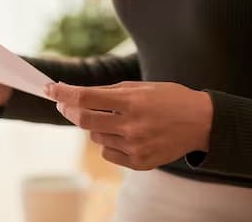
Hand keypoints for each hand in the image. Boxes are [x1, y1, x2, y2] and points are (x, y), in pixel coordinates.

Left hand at [45, 81, 212, 170]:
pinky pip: (108, 153)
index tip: (49, 89)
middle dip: (70, 110)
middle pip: (84, 120)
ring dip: (95, 126)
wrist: (201, 122)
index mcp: (131, 102)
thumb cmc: (169, 99)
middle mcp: (131, 126)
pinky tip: (123, 134)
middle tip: (64, 104)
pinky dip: (108, 142)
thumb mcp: (140, 87)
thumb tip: (77, 94)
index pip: (85, 98)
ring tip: (114, 118)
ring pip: (95, 137)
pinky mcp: (139, 163)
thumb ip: (108, 92)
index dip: (63, 93)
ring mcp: (135, 147)